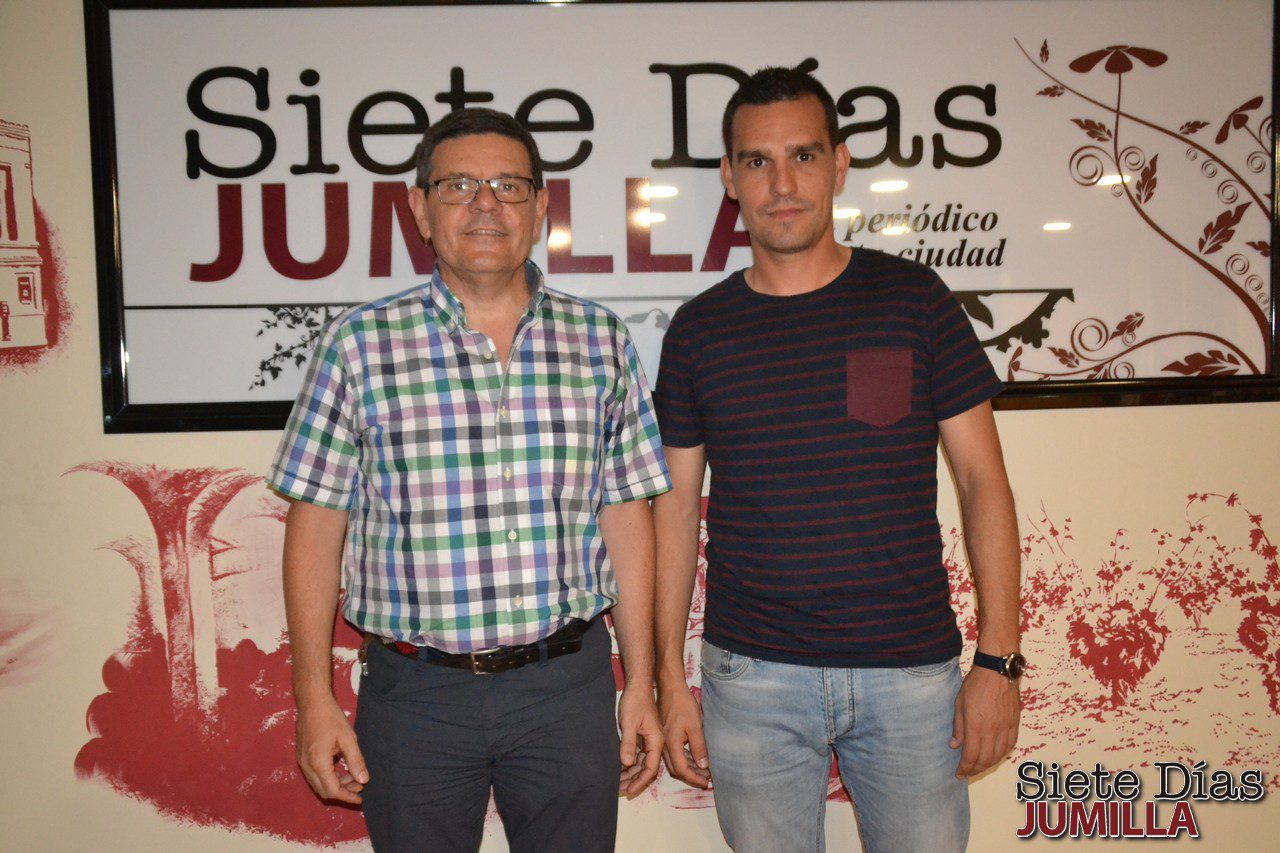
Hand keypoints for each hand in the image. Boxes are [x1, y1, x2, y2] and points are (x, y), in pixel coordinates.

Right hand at [295, 694, 368, 803]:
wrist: (312, 702)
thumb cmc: (331, 717)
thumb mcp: (348, 738)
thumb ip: (356, 760)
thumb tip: (363, 780)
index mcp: (318, 762)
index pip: (332, 790)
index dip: (347, 797)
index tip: (360, 798)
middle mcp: (306, 766)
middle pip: (324, 790)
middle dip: (343, 792)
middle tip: (359, 786)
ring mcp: (302, 762)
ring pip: (318, 784)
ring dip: (335, 784)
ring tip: (353, 777)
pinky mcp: (301, 757)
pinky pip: (314, 775)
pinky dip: (328, 777)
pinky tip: (341, 769)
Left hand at [618, 683, 663, 798]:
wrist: (637, 686)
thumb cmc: (635, 702)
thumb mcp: (629, 723)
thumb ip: (628, 743)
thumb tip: (626, 763)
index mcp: (656, 741)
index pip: (651, 768)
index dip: (640, 781)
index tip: (629, 790)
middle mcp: (655, 742)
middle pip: (646, 768)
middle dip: (634, 780)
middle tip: (619, 789)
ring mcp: (648, 739)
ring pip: (641, 762)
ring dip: (630, 773)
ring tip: (617, 782)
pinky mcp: (642, 736)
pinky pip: (637, 754)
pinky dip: (629, 762)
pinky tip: (619, 768)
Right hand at [658, 684, 710, 788]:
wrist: (669, 687)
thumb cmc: (682, 704)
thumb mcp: (695, 726)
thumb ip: (699, 747)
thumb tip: (703, 766)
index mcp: (671, 744)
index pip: (682, 769)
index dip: (694, 778)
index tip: (706, 783)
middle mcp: (663, 745)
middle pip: (676, 768)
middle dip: (691, 776)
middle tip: (706, 778)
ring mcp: (662, 740)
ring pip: (673, 761)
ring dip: (688, 767)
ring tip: (703, 770)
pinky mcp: (664, 735)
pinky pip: (672, 752)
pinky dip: (684, 758)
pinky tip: (693, 757)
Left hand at [951, 666, 1019, 778]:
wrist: (997, 671)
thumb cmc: (975, 685)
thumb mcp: (959, 704)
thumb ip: (958, 727)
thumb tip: (954, 745)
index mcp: (975, 726)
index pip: (971, 756)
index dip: (965, 768)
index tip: (959, 774)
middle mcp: (992, 730)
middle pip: (985, 759)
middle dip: (975, 770)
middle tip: (968, 772)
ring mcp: (1005, 728)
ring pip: (998, 755)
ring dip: (988, 765)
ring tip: (979, 767)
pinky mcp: (1014, 724)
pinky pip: (1010, 746)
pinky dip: (1002, 755)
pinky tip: (995, 756)